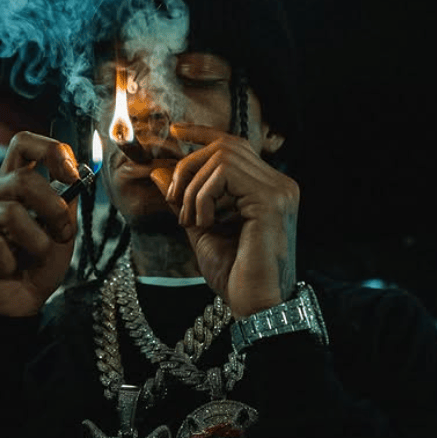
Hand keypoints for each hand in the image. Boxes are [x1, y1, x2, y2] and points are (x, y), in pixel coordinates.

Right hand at [0, 131, 79, 316]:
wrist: (23, 299)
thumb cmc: (40, 263)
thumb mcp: (63, 228)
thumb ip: (66, 200)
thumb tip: (79, 173)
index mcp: (13, 184)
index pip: (24, 143)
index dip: (51, 150)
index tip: (71, 174)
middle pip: (23, 179)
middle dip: (53, 210)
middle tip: (61, 233)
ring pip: (10, 213)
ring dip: (36, 242)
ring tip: (34, 256)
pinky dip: (9, 262)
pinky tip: (6, 269)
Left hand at [150, 123, 298, 318]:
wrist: (255, 305)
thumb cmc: (233, 273)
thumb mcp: (199, 228)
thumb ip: (184, 198)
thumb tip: (157, 171)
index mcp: (266, 188)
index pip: (235, 146)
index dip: (204, 132)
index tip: (176, 131)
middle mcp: (278, 183)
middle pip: (225, 146)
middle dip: (188, 167)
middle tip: (174, 199)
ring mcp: (279, 189)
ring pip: (222, 157)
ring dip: (193, 187)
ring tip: (189, 219)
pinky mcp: (271, 200)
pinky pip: (225, 175)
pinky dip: (203, 196)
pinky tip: (204, 222)